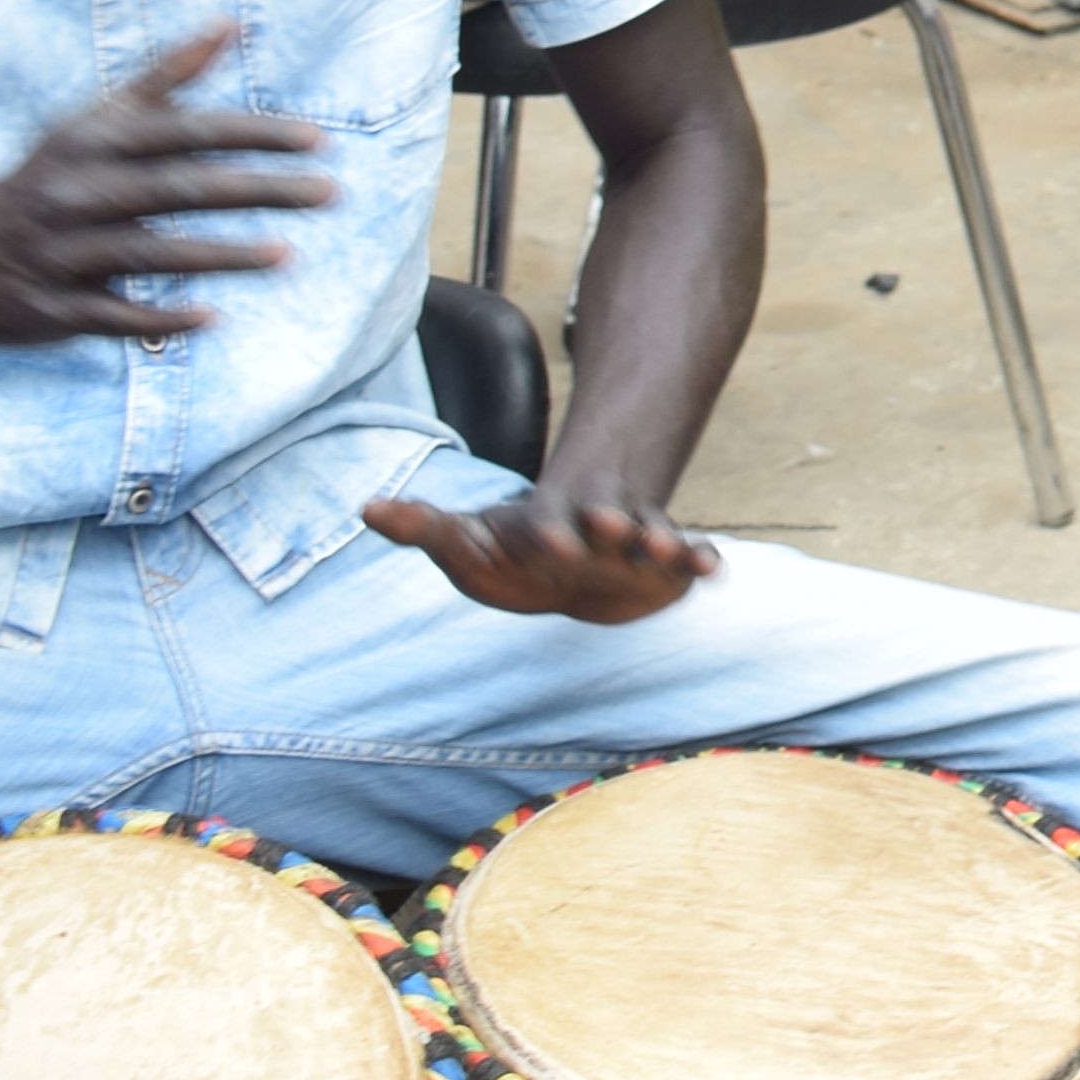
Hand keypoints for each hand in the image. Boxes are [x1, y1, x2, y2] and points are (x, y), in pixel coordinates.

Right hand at [0, 29, 331, 349]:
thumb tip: (230, 25)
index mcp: (95, 144)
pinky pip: (113, 316)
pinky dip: (160, 318)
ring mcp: (64, 255)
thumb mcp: (94, 122)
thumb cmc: (47, 177)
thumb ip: (166, 76)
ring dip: (223, 256)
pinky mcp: (53, 309)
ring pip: (154, 253)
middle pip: (182, 190)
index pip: (187, 132)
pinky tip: (211, 317)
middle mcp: (78, 194)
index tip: (319, 141)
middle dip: (259, 191)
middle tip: (330, 194)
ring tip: (287, 255)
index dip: (253, 134)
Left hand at [366, 487, 719, 624]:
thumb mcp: (464, 540)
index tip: (543, 542)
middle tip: (612, 527)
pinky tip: (712, 572)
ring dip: (658, 539)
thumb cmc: (508, 551)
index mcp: (546, 522)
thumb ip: (423, 526)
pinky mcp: (662, 563)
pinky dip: (700, 559)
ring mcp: (632, 540)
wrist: (572, 553)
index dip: (545, 530)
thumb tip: (367, 508)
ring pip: (650, 533)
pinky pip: (686, 556)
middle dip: (609, 524)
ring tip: (666, 549)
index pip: (544, 522)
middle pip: (604, 520)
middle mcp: (593, 524)